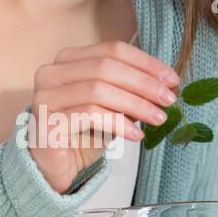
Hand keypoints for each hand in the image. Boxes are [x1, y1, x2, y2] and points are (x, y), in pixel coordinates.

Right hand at [24, 40, 181, 194]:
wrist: (58, 166)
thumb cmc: (85, 133)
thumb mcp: (113, 106)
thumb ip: (132, 90)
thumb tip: (167, 84)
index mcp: (68, 59)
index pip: (111, 50)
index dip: (145, 63)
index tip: (172, 79)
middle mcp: (51, 73)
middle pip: (106, 67)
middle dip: (144, 83)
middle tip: (169, 100)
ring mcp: (45, 97)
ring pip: (98, 90)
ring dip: (135, 104)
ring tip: (158, 119)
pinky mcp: (46, 122)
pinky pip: (89, 115)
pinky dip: (118, 123)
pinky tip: (136, 134)